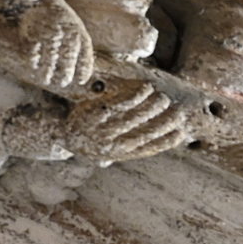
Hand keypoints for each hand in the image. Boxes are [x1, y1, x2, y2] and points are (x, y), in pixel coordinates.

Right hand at [17, 0, 94, 90]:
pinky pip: (34, 50)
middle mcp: (65, 32)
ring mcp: (49, 31)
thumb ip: (81, 46)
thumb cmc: (63, 19)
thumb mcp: (77, 27)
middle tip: (63, 82)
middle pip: (68, 57)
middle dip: (66, 73)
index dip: (84, 69)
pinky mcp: (34, 31)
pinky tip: (35, 66)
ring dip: (48, 71)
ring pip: (50, 57)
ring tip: (47, 80)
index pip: (85, 54)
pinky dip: (34, 61)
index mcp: (78, 31)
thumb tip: (85, 72)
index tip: (80, 80)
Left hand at [67, 77, 189, 164]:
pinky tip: (146, 89)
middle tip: (178, 113)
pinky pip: (120, 104)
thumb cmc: (90, 138)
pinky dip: (136, 96)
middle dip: (163, 124)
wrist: (61, 132)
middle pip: (144, 134)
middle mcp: (112, 145)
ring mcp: (103, 130)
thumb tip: (157, 141)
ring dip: (152, 108)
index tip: (181, 132)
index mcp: (119, 155)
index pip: (147, 149)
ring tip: (164, 100)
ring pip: (134, 118)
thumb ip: (130, 146)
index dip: (166, 142)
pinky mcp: (95, 114)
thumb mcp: (109, 149)